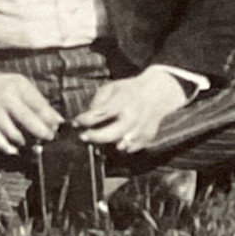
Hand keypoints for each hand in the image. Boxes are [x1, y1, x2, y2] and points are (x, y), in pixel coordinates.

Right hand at [0, 70, 64, 154]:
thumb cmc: (2, 88)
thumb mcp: (19, 86)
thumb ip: (37, 101)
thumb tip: (57, 120)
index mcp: (17, 86)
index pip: (38, 105)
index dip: (50, 118)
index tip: (58, 126)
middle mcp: (5, 99)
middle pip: (28, 120)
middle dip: (42, 132)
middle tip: (49, 138)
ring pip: (16, 134)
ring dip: (27, 142)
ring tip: (34, 143)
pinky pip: (1, 143)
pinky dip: (11, 148)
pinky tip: (17, 148)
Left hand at [73, 67, 188, 152]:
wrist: (159, 92)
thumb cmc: (131, 90)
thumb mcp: (113, 87)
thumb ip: (99, 99)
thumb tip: (88, 115)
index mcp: (123, 101)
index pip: (99, 114)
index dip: (84, 120)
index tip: (76, 122)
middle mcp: (133, 116)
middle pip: (109, 135)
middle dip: (93, 137)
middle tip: (83, 136)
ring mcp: (141, 129)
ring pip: (120, 145)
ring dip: (109, 143)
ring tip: (103, 136)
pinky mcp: (148, 137)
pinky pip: (131, 148)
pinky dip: (124, 146)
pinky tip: (120, 137)